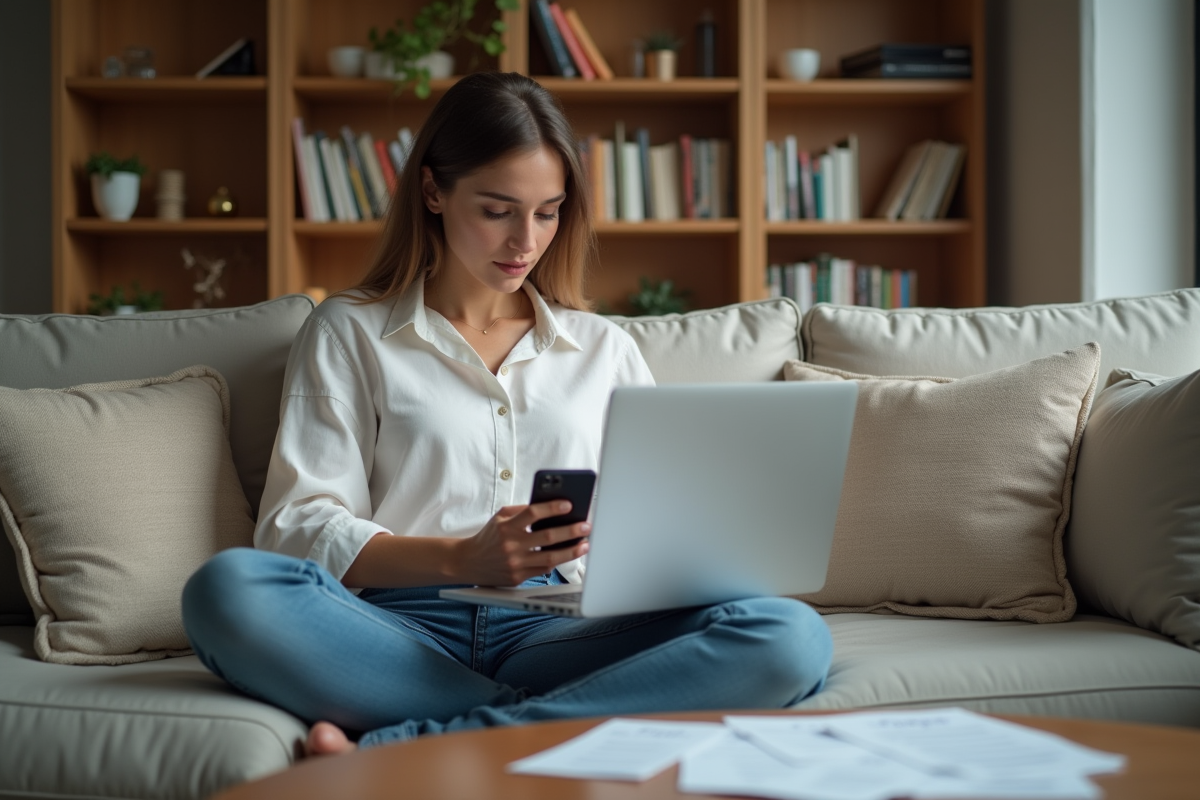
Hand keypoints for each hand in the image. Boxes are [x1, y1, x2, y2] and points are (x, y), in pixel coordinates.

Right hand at [451, 501, 589, 586]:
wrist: (469, 562)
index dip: (552, 508)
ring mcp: (515, 563)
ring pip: (550, 557)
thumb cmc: (489, 537)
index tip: (569, 504)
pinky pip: (543, 569)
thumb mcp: (500, 518)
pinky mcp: (517, 577)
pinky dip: (557, 562)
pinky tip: (568, 555)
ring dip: (571, 551)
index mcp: (506, 526)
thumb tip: (548, 507)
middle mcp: (511, 545)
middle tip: (586, 526)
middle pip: (547, 536)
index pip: (533, 513)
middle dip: (570, 531)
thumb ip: (521, 510)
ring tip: (585, 544)